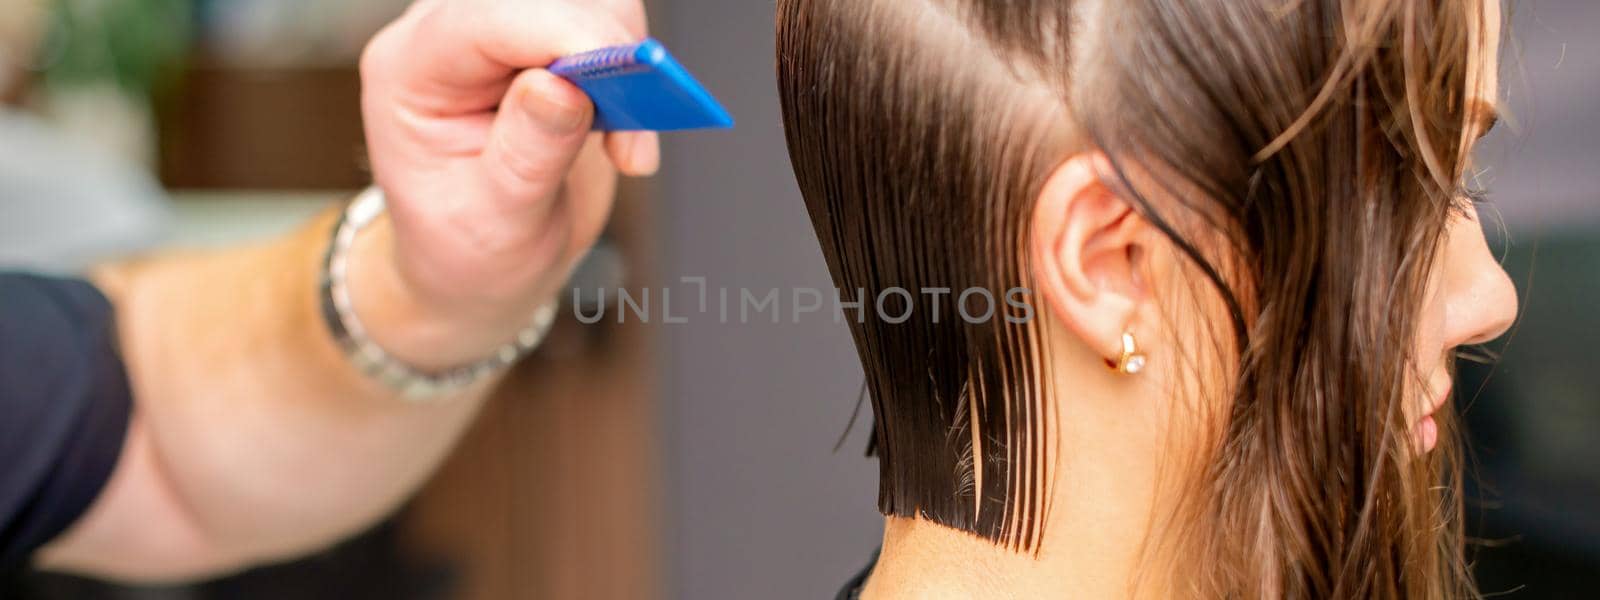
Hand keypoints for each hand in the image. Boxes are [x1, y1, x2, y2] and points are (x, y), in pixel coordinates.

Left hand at [354, 0, 656, 369]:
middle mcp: (450, 35)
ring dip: (624, 63)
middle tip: (631, 131)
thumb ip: (526, 154)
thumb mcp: (493, 223)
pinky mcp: (548, 39)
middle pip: (543, 0)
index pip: (486, 20)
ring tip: (625, 145)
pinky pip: (608, 22)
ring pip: (587, 3)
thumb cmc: (466, 249)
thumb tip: (563, 87)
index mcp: (412, 71)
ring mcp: (502, 33)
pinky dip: (633, 68)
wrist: (478, 265)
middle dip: (601, 51)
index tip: (625, 76)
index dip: (563, 35)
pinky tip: (625, 129)